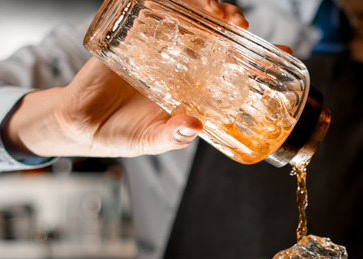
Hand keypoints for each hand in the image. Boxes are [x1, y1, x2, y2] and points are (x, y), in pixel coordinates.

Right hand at [1, 0, 248, 158]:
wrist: (81, 125)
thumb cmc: (122, 135)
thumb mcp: (151, 141)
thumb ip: (172, 135)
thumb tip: (195, 126)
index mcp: (195, 88)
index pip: (234, 67)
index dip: (258, 58)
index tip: (282, 52)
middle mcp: (182, 64)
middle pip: (216, 35)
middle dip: (233, 25)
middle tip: (242, 26)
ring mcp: (158, 47)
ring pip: (190, 18)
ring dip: (207, 10)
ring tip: (217, 12)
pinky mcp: (131, 36)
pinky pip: (150, 11)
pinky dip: (165, 1)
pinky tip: (177, 1)